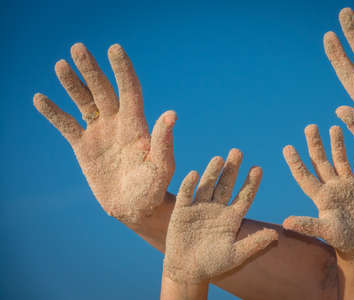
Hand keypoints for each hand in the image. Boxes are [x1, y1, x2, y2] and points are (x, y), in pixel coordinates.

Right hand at [33, 43, 176, 224]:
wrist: (135, 208)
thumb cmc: (153, 189)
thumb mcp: (160, 167)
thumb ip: (163, 142)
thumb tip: (171, 114)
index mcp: (137, 125)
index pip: (130, 90)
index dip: (122, 70)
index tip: (114, 48)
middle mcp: (118, 123)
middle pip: (103, 90)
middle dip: (91, 70)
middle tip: (78, 47)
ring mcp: (100, 133)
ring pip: (84, 102)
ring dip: (73, 84)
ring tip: (60, 65)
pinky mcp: (84, 147)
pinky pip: (66, 125)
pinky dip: (54, 113)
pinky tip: (40, 99)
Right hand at [163, 150, 277, 282]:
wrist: (187, 270)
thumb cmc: (213, 264)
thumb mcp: (235, 255)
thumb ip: (254, 243)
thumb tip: (276, 235)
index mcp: (232, 217)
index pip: (244, 196)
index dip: (251, 183)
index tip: (258, 168)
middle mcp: (217, 208)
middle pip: (226, 184)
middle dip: (232, 169)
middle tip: (238, 152)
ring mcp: (200, 207)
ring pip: (208, 185)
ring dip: (212, 172)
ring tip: (219, 158)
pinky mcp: (182, 210)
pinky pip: (186, 194)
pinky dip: (189, 184)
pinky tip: (194, 174)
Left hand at [282, 125, 353, 269]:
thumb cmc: (342, 241)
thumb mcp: (325, 231)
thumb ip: (307, 225)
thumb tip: (285, 223)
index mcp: (321, 196)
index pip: (305, 176)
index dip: (296, 162)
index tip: (287, 147)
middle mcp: (332, 188)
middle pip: (321, 162)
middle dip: (315, 145)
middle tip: (310, 127)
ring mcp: (349, 186)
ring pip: (341, 161)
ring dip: (337, 145)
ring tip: (333, 127)